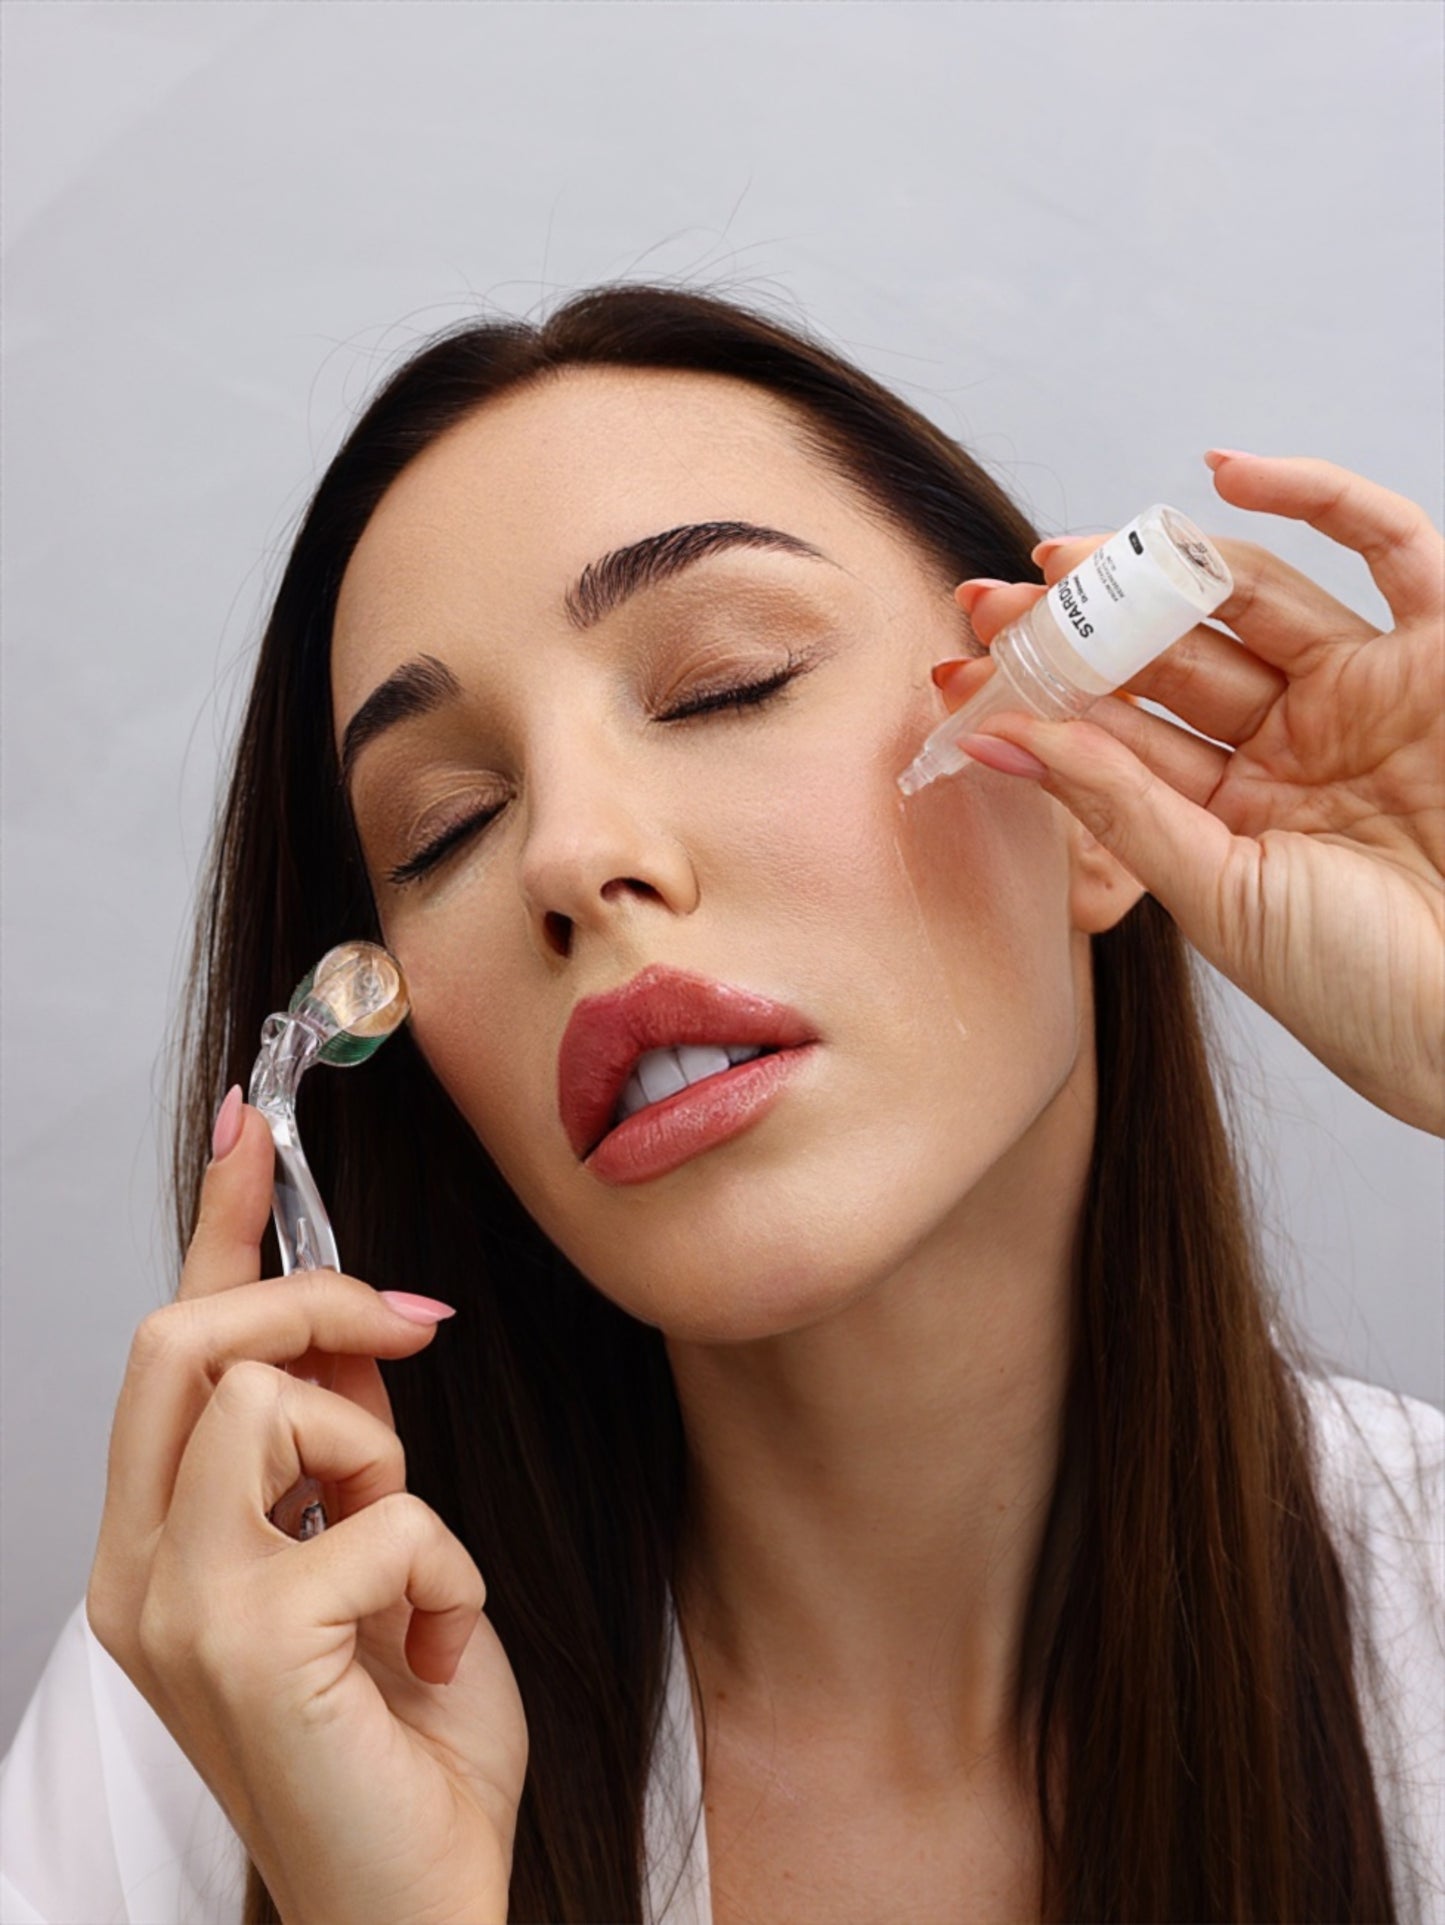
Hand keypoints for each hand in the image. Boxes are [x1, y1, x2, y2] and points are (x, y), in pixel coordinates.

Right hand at [86, 1099, 527, 1924]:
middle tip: (410, 1334)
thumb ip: (343, 1439)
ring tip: (404, 1569)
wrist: (416, 1903)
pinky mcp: (251, 1645)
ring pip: (281, 1400)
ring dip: (385, 1462)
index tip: (251, 1123)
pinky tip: (429, 1645)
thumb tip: (354, 1317)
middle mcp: (139, 1574)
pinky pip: (385, 1508)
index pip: (167, 1348)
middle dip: (316, 1304)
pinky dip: (444, 1564)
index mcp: (154, 1548)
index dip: (216, 1222)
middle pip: (189, 1341)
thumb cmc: (399, 1739)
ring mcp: (180, 1611)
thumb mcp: (377, 1549)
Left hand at [933, 454, 1444, 1136]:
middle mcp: (1295, 743)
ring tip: (1064, 560)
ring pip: (1249, 598)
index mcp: (1234, 809)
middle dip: (1079, 626)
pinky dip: (1318, 497)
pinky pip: (1390, 545)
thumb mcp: (1217, 896)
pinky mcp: (1441, 654)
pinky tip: (1226, 473)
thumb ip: (1117, 808)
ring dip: (1156, 567)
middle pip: (1171, 656)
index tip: (961, 673)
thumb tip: (996, 738)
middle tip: (991, 601)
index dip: (1044, 696)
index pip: (1124, 729)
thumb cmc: (1359, 987)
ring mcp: (1365, 693)